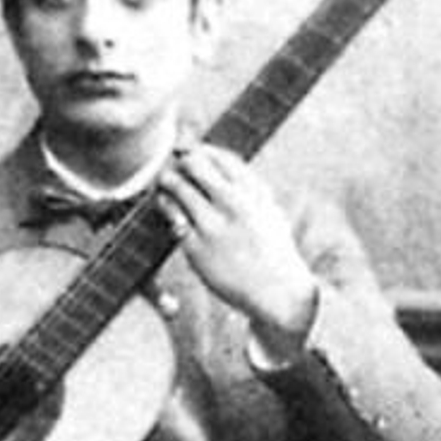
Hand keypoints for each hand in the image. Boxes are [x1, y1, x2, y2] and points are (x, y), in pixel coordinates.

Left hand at [158, 145, 318, 357]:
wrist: (278, 291)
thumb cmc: (272, 250)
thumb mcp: (269, 211)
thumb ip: (250, 188)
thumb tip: (223, 162)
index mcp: (254, 192)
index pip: (220, 156)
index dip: (199, 149)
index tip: (189, 150)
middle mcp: (234, 203)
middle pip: (194, 163)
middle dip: (180, 160)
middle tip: (172, 164)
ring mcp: (213, 224)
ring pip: (178, 186)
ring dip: (166, 180)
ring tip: (162, 181)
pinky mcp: (196, 246)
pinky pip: (171, 215)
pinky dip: (164, 204)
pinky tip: (163, 202)